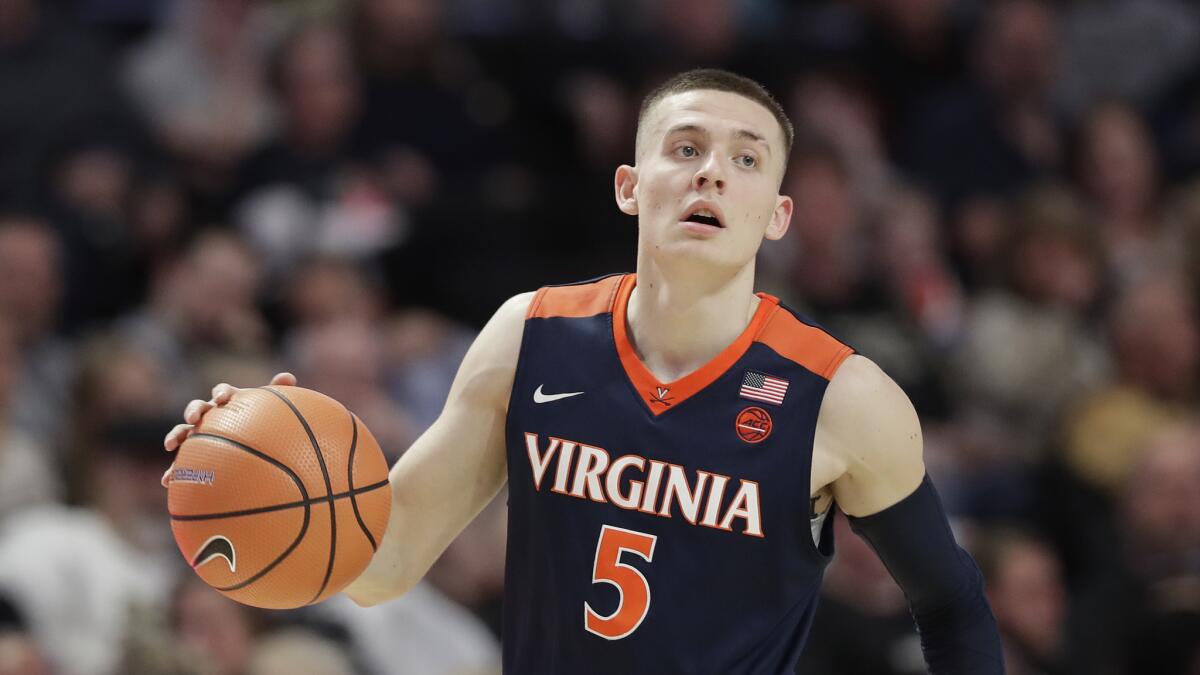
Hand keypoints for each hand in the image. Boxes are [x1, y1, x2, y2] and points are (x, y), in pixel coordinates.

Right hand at [161, 372, 296, 486]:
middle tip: (195, 417)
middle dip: (194, 410)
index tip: (225, 398)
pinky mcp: (195, 456)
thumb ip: (280, 394)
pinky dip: (173, 470)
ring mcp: (201, 435)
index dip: (222, 392)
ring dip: (176, 435)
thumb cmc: (266, 425)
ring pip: (184, 432)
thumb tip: (288, 377)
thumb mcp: (274, 410)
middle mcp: (211, 416)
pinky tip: (168, 481)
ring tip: (170, 445)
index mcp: (229, 402)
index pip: (223, 392)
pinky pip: (182, 463)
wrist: (259, 449)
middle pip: (198, 408)